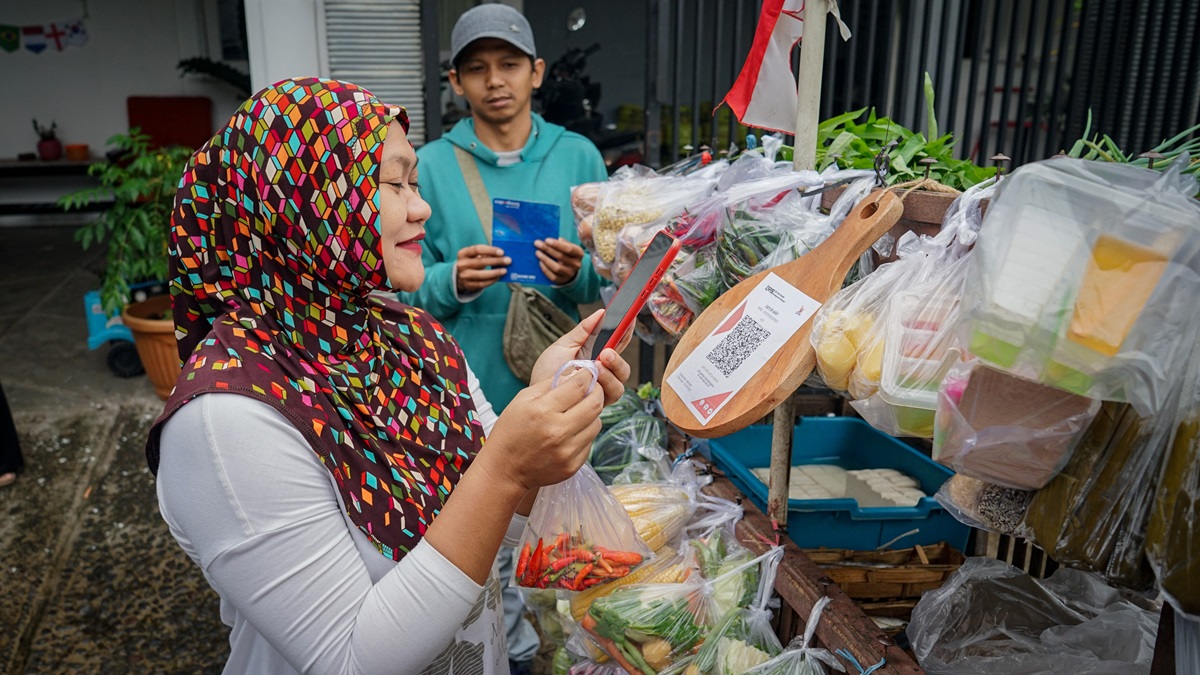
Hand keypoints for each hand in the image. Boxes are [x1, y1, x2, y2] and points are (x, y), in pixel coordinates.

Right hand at [456, 245, 509, 293]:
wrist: (461, 276)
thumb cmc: (472, 262)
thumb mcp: (474, 255)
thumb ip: (486, 253)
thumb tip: (502, 254)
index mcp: (463, 253)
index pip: (477, 249)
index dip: (490, 250)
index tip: (502, 252)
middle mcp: (461, 264)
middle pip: (481, 262)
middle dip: (496, 261)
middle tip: (508, 261)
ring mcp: (464, 276)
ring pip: (481, 275)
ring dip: (495, 272)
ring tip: (505, 270)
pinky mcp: (468, 285)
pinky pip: (482, 284)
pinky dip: (491, 280)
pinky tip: (498, 277)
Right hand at [482, 368, 605, 490]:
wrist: (504, 470)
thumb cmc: (510, 431)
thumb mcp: (522, 400)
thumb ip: (550, 384)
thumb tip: (575, 372)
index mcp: (543, 411)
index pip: (579, 386)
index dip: (588, 375)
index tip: (588, 373)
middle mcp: (558, 431)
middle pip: (595, 404)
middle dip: (597, 391)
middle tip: (592, 388)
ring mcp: (567, 451)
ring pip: (596, 423)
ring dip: (591, 414)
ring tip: (578, 412)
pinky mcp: (573, 465)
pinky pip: (590, 442)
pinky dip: (585, 433)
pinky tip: (570, 432)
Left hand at [530, 309, 631, 406]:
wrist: (537, 394)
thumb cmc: (548, 371)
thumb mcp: (564, 345)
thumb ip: (583, 330)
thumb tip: (601, 312)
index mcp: (597, 357)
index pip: (618, 344)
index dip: (627, 332)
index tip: (630, 319)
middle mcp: (603, 374)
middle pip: (623, 368)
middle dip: (618, 359)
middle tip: (606, 352)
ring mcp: (600, 390)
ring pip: (620, 383)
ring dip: (612, 373)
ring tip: (597, 367)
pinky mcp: (596, 404)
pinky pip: (610, 395)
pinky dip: (604, 386)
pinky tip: (593, 380)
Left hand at [535, 238, 583, 284]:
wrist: (570, 269)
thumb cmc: (567, 254)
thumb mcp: (568, 246)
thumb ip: (562, 243)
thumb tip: (550, 241)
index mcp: (579, 253)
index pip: (569, 249)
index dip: (557, 244)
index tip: (546, 240)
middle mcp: (576, 264)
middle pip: (561, 257)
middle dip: (548, 249)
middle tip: (537, 244)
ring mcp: (569, 274)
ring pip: (556, 267)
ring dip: (545, 259)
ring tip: (537, 252)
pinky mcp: (562, 280)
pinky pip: (552, 276)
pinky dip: (545, 268)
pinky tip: (540, 262)